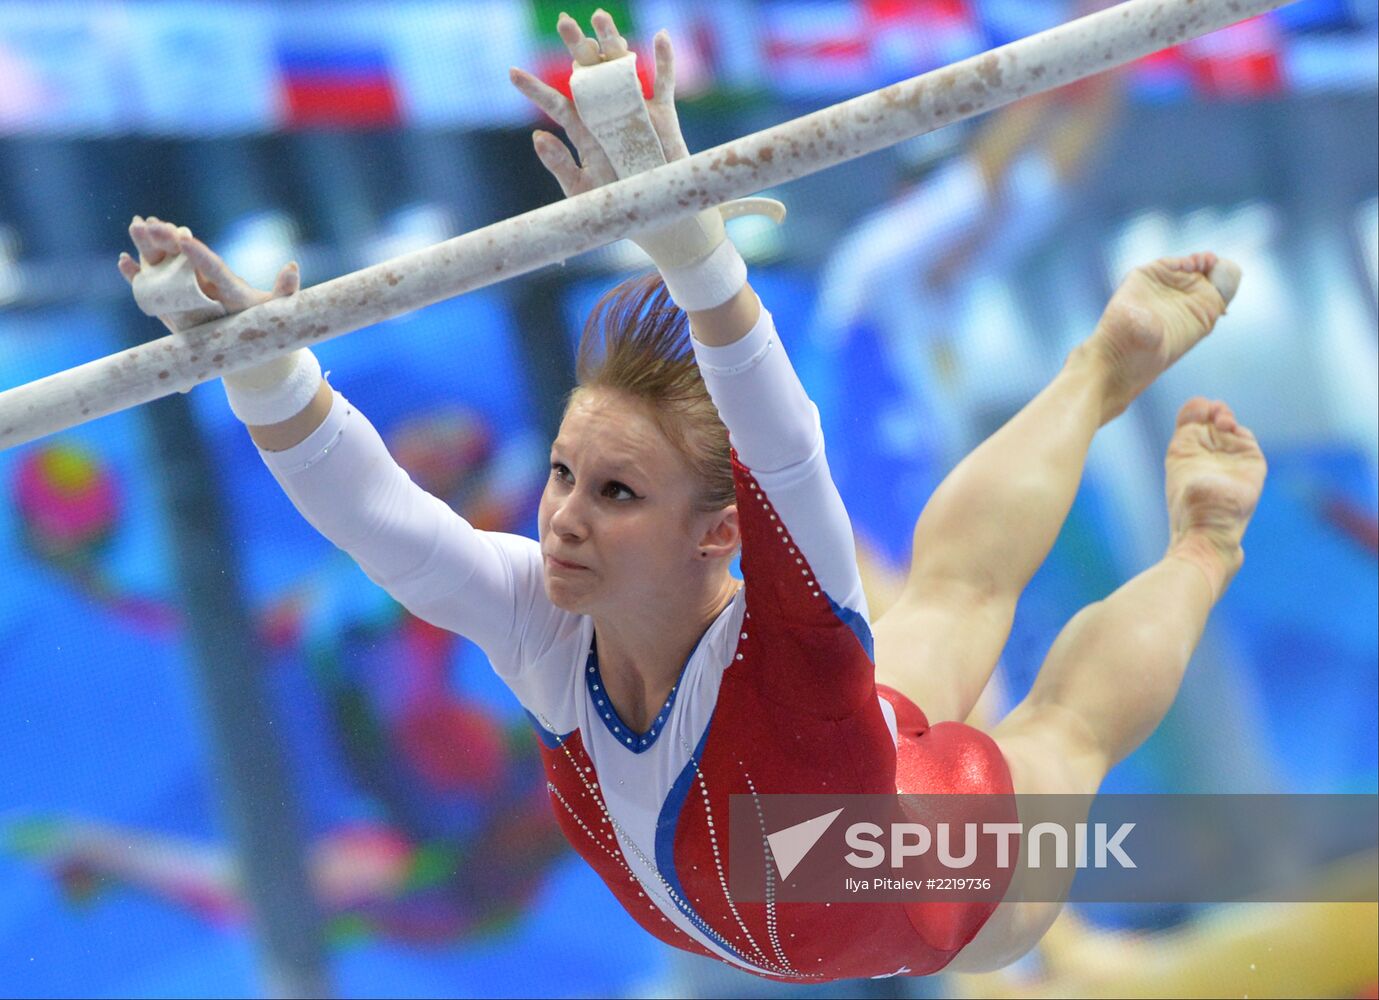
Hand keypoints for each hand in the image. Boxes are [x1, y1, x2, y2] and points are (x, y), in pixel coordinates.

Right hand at [118, 216, 298, 332]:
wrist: (243, 342)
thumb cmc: (260, 324)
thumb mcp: (275, 309)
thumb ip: (284, 290)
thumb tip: (293, 267)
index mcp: (224, 282)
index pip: (211, 265)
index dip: (199, 254)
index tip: (186, 239)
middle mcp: (201, 279)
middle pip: (181, 256)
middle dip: (166, 239)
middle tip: (151, 222)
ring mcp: (182, 288)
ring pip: (162, 263)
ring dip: (147, 245)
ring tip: (136, 225)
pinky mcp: (168, 300)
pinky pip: (149, 285)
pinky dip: (135, 274)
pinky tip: (123, 261)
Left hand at [508, 10, 689, 197]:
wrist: (654, 215)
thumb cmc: (616, 205)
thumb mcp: (581, 190)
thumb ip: (559, 165)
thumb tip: (536, 137)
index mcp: (584, 131)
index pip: (556, 104)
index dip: (535, 90)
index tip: (512, 73)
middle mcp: (607, 114)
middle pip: (589, 72)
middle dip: (577, 47)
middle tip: (563, 22)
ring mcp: (635, 110)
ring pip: (622, 68)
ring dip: (612, 42)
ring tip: (600, 16)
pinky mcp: (662, 115)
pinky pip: (664, 83)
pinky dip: (665, 61)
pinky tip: (660, 36)